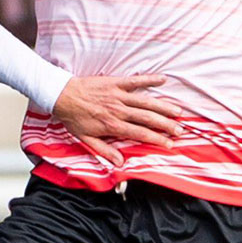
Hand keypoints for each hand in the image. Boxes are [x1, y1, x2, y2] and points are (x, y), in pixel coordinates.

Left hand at [51, 74, 183, 165]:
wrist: (61, 96)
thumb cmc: (73, 118)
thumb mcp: (86, 139)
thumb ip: (105, 151)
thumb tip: (120, 163)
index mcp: (113, 125)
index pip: (140, 134)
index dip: (156, 140)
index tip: (169, 144)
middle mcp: (119, 110)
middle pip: (148, 118)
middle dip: (166, 125)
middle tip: (180, 130)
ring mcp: (118, 95)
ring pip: (146, 101)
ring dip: (163, 106)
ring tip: (178, 112)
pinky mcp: (115, 82)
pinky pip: (135, 81)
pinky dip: (149, 79)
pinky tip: (163, 79)